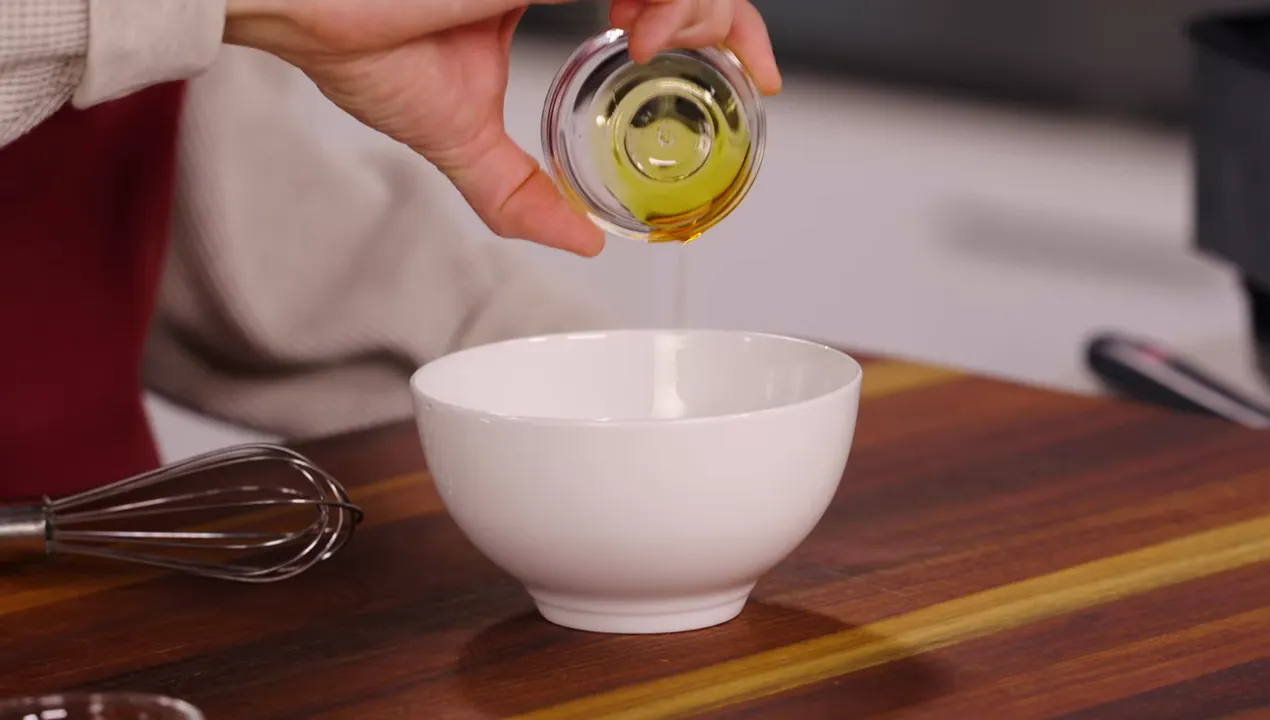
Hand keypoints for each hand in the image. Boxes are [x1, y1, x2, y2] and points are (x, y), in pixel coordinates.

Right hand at [223, 0, 780, 256]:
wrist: (295, 3)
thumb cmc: (352, 40)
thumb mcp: (457, 137)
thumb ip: (520, 192)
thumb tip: (583, 244)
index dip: (721, 26)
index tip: (753, 74)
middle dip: (726, 22)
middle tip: (727, 70)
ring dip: (697, 6)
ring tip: (649, 43)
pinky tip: (637, 26)